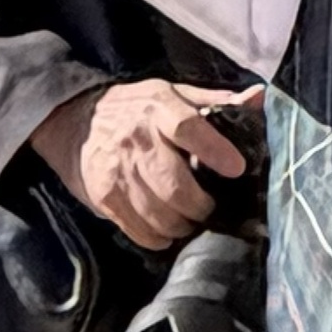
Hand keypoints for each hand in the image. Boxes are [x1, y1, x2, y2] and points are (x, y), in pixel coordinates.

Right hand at [30, 80, 258, 251]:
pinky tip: (165, 229)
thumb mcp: (172, 94)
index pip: (188, 128)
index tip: (236, 169)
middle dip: (201, 206)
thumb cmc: (134, 110)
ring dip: (182, 225)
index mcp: (159, 107)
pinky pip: (139, 230)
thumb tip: (260, 98)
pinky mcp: (104, 196)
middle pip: (176, 186)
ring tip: (187, 219)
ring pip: (160, 214)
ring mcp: (117, 170)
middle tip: (208, 208)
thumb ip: (216, 102)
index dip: (215, 151)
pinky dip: (158, 237)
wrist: (72, 122)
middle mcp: (135, 138)